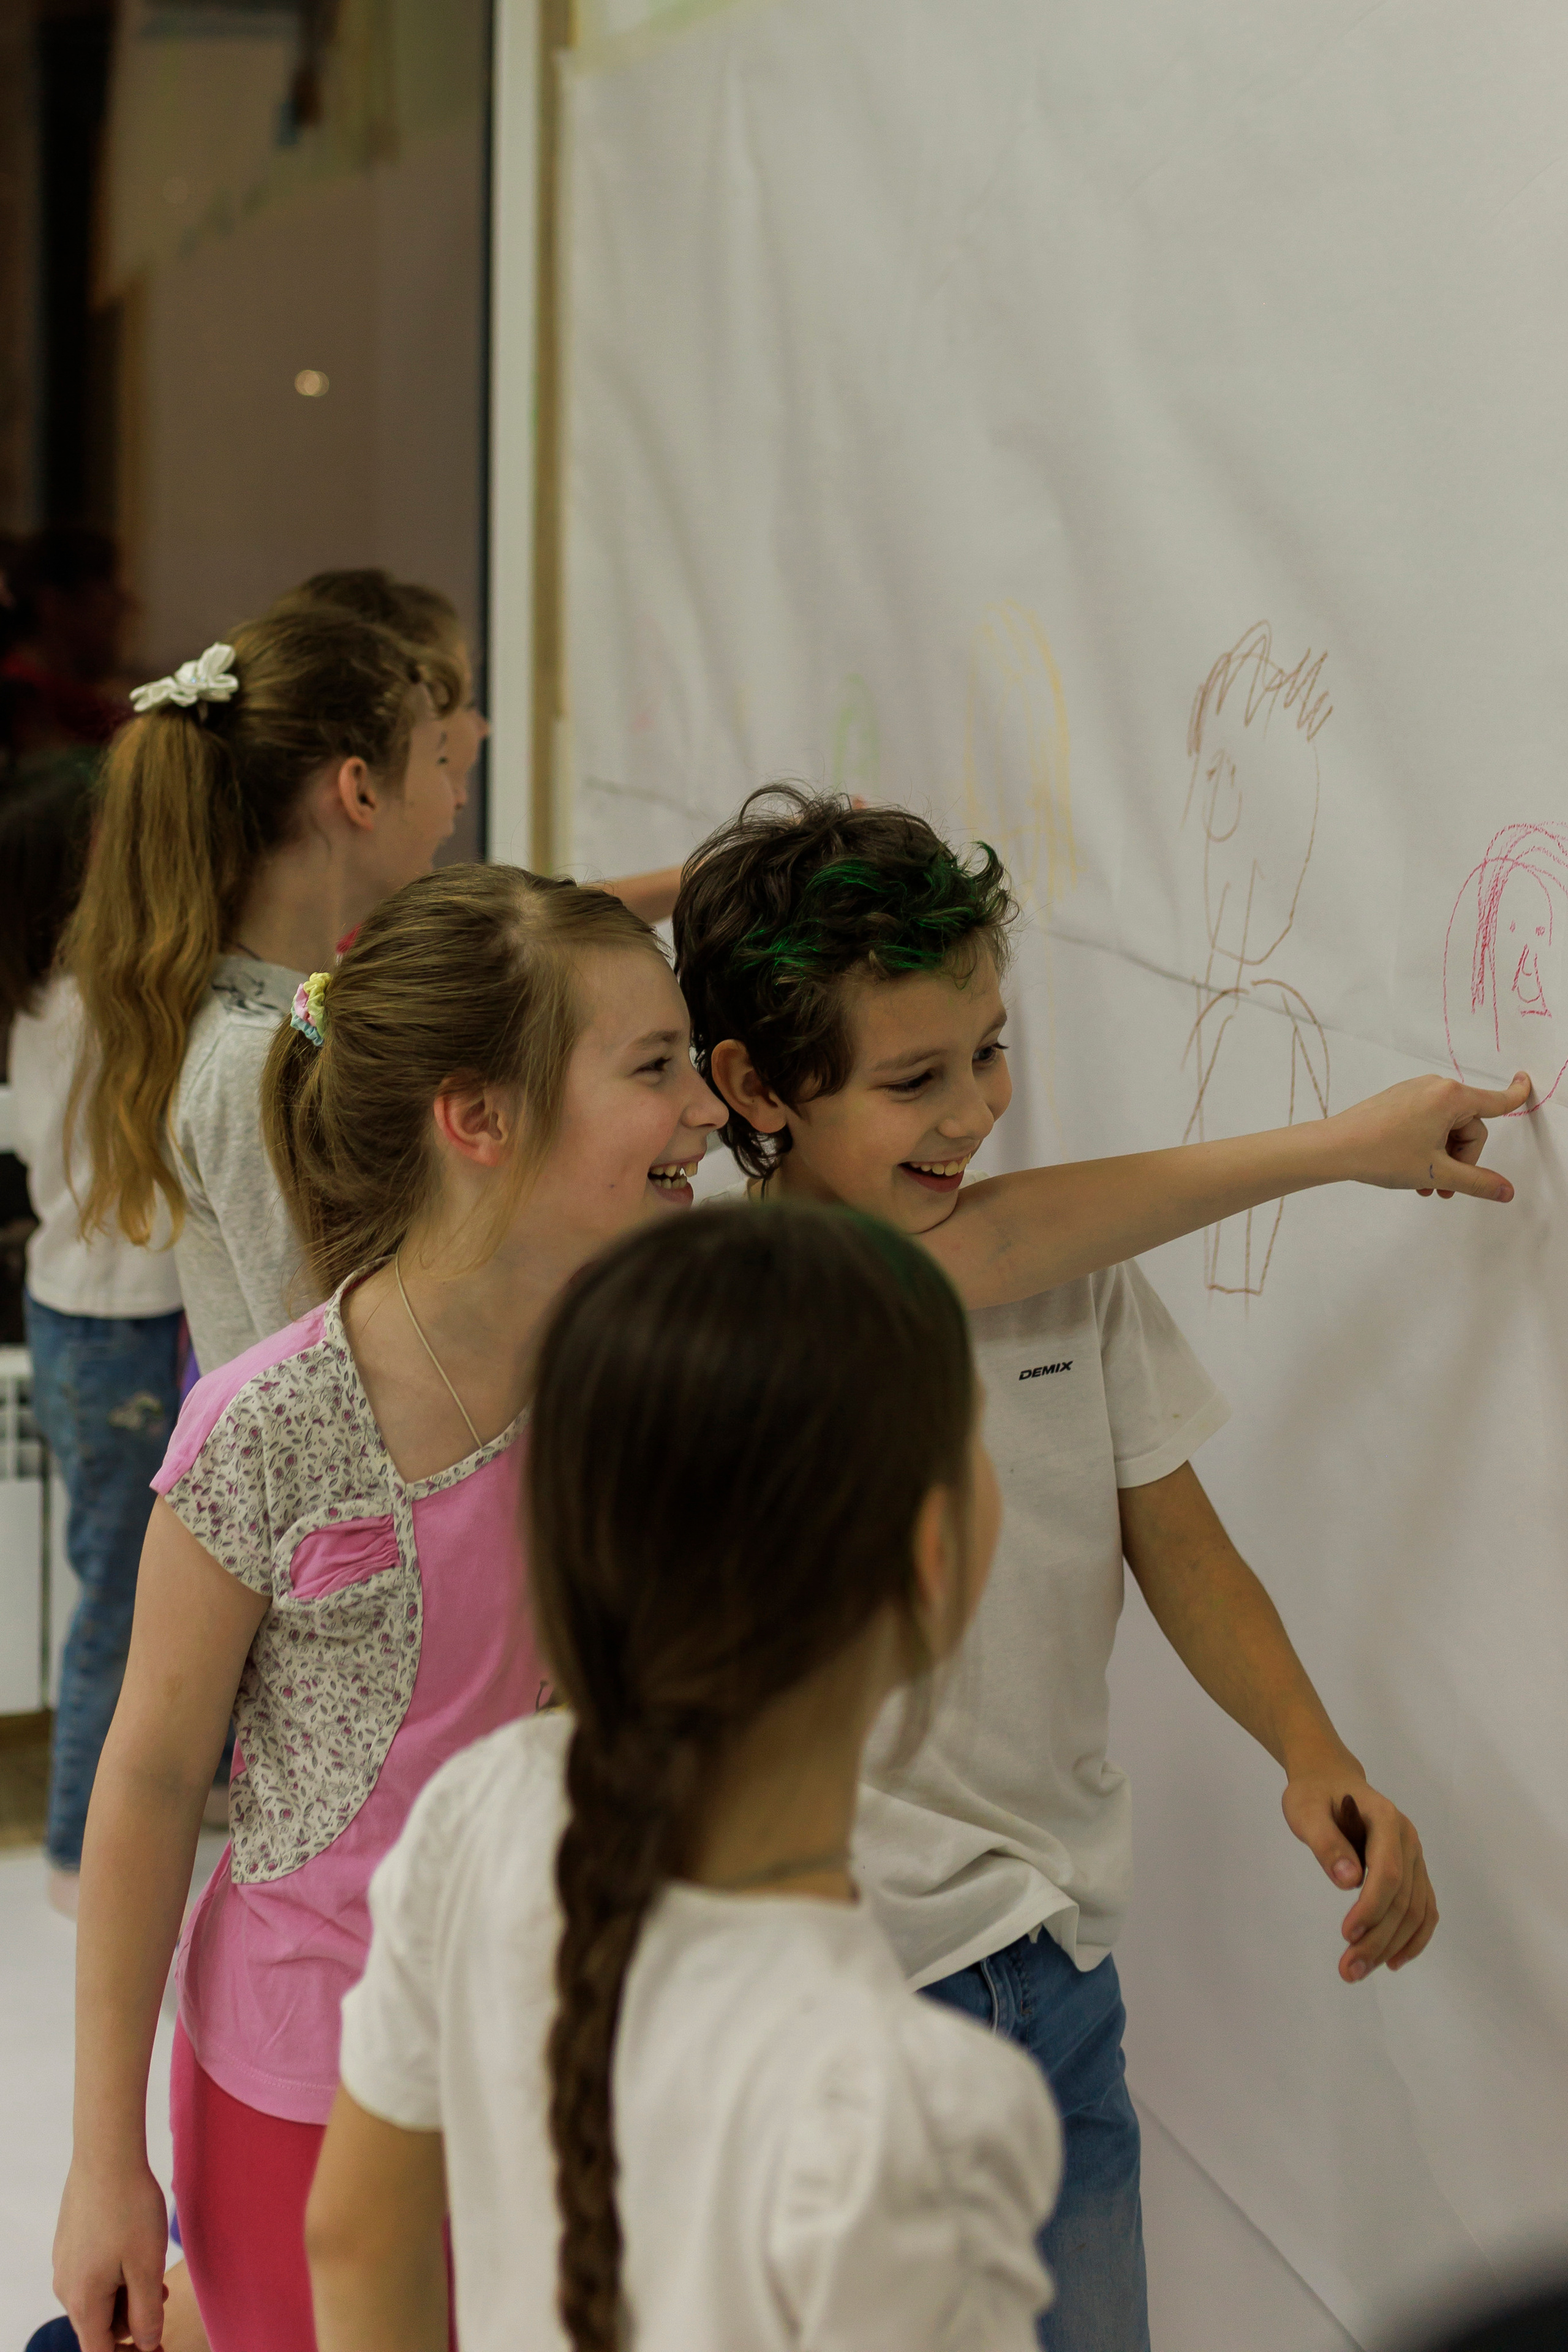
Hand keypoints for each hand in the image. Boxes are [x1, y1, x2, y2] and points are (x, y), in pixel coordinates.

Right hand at [55, 2157, 168, 2351]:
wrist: (106, 2155)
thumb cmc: (130, 2209)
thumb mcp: (147, 2266)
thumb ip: (146, 2314)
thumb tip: (146, 2345)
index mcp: (83, 2302)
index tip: (158, 2347)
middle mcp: (65, 2287)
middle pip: (99, 2326)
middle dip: (132, 2320)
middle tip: (163, 2297)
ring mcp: (64, 2263)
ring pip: (98, 2297)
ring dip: (126, 2295)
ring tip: (155, 2272)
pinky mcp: (69, 2243)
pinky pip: (92, 2273)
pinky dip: (116, 2274)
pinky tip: (136, 2251)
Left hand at [1282, 1770, 1437, 1983]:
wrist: (1330, 1778)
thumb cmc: (1314, 1794)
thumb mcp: (1305, 1810)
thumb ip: (1325, 1842)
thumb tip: (1348, 1881)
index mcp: (1386, 1819)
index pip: (1388, 1872)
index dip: (1371, 1908)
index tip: (1346, 1935)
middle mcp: (1409, 1840)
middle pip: (1403, 1898)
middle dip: (1378, 1939)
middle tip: (1348, 1970)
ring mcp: (1415, 1857)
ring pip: (1416, 1910)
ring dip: (1392, 1946)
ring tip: (1360, 1971)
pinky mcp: (1413, 1871)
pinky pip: (1424, 1909)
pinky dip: (1414, 1938)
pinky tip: (1393, 1960)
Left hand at [1326, 1071, 1529, 1200]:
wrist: (1334, 1148)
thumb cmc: (1382, 1154)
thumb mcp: (1436, 1173)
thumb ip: (1477, 1182)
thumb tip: (1505, 1191)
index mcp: (1451, 1098)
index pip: (1495, 1100)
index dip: (1516, 1094)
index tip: (1526, 1081)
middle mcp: (1435, 1087)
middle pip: (1469, 1127)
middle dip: (1461, 1159)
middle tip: (1441, 1187)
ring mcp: (1415, 1092)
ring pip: (1446, 1129)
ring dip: (1442, 1158)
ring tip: (1423, 1186)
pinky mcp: (1399, 1100)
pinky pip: (1427, 1123)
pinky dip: (1426, 1147)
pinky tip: (1411, 1171)